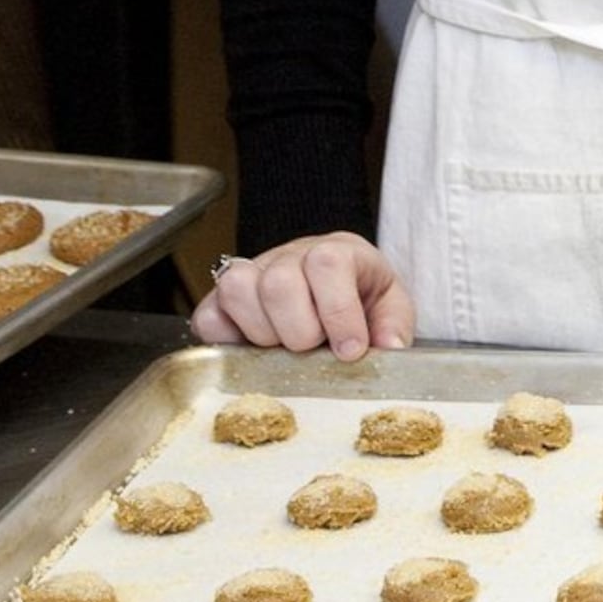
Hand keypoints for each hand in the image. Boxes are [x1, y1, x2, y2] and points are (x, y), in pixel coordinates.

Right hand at [191, 231, 416, 361]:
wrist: (332, 287)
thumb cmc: (360, 296)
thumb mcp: (390, 306)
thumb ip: (394, 324)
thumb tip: (389, 347)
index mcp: (337, 251)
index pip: (328, 265)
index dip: (338, 313)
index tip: (350, 349)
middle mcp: (290, 255)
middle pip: (279, 283)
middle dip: (299, 331)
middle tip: (312, 347)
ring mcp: (252, 272)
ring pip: (237, 289)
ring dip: (262, 331)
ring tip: (282, 346)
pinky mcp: (221, 298)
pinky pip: (208, 315)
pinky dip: (226, 338)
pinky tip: (252, 347)